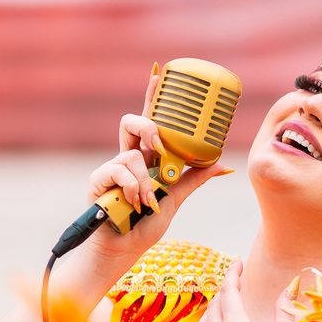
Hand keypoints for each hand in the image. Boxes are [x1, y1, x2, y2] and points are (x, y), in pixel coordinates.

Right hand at [84, 72, 231, 258]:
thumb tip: (222, 165)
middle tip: (160, 144)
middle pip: (132, 122)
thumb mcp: (176, 199)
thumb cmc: (145, 225)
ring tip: (147, 201)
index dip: (152, 97)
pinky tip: (134, 203)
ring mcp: (112, 167)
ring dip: (144, 180)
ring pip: (131, 151)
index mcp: (147, 159)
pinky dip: (133, 188)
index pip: (150, 121)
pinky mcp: (98, 179)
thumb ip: (193, 179)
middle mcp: (128, 158)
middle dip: (148, 126)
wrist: (123, 248)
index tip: (159, 73)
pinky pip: (120, 170)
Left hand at [187, 260, 299, 321]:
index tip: (239, 263)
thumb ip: (284, 313)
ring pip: (203, 321)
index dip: (233, 273)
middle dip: (226, 290)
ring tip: (223, 307)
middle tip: (235, 285)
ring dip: (213, 310)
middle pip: (216, 304)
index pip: (229, 290)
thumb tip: (291, 287)